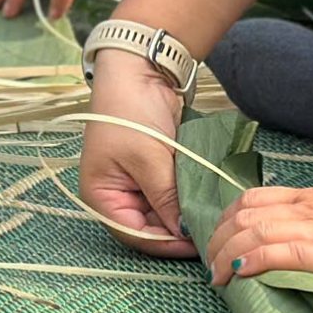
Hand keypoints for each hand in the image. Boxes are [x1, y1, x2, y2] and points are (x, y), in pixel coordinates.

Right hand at [79, 54, 193, 257]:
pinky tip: (206, 200)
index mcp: (100, 197)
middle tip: (211, 231)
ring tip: (212, 217)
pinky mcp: (153, 172)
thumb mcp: (149, 159)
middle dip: (178, 230)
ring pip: (163, 214)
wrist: (139, 69)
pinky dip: (186, 198)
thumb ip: (166, 199)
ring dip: (185, 214)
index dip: (165, 243)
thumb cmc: (130, 112)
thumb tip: (185, 232)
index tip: (198, 243)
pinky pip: (170, 196)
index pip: (134, 236)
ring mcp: (135, 184)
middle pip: (149, 228)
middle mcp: (115, 196)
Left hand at [206, 177, 312, 303]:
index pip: (258, 198)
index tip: (221, 238)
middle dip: (221, 237)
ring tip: (217, 276)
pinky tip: (240, 274)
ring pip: (258, 231)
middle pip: (248, 213)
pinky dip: (255, 261)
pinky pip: (284, 253)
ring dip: (229, 254)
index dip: (231, 217)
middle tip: (211, 262)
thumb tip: (308, 232)